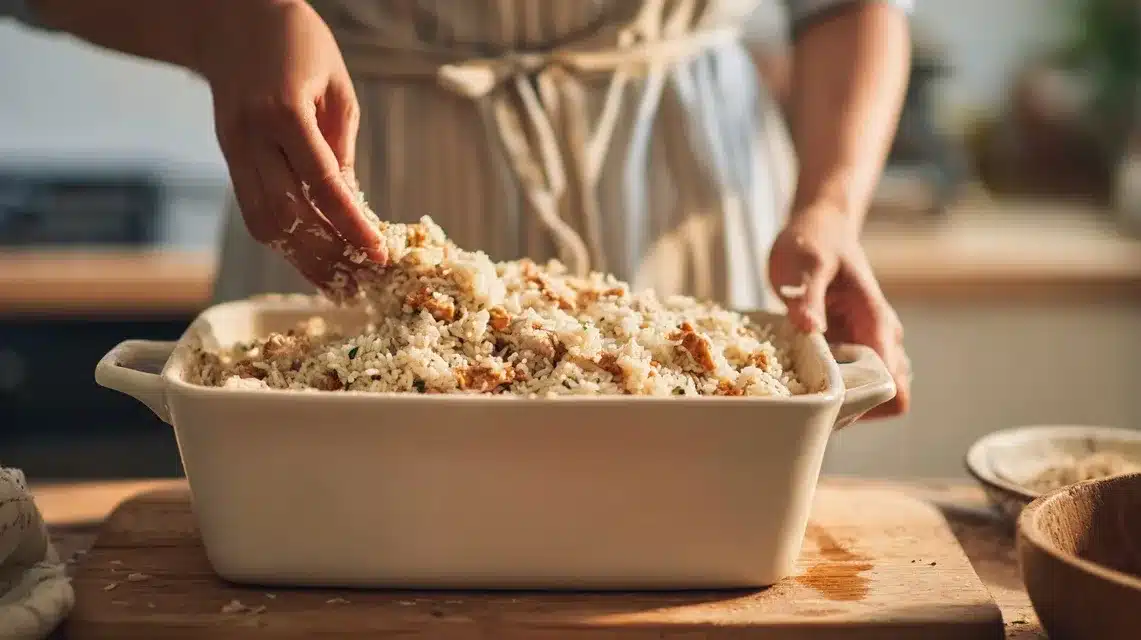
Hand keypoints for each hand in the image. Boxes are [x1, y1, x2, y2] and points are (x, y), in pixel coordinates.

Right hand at [198, 0, 383, 298]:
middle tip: (360, 284)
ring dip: (301, 258)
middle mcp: (252, 136)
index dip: (351, 226)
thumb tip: (352, 205)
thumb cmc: (297, 44)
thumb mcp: (336, 87)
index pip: (323, 185)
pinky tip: (309, 256)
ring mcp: (233, 149)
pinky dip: (282, 239)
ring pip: (265, 222)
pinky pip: (251, 211)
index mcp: (285, 113)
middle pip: (290, 215)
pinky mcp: (227, 157)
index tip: (378, 256)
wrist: (229, 20)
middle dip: (326, 256)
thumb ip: (341, 147)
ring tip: (336, 283)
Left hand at [768, 206, 910, 417]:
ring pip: (871, 388)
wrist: (819, 227)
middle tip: (811, 398)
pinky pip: (850, 377)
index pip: (895, 382)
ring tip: (804, 385)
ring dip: (842, 395)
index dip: (869, 403)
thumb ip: (808, 296)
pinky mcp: (849, 344)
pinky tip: (800, 373)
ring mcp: (867, 342)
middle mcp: (881, 337)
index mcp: (877, 322)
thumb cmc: (814, 242)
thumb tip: (810, 327)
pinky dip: (830, 383)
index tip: (831, 404)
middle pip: (888, 393)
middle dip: (854, 405)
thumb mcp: (806, 264)